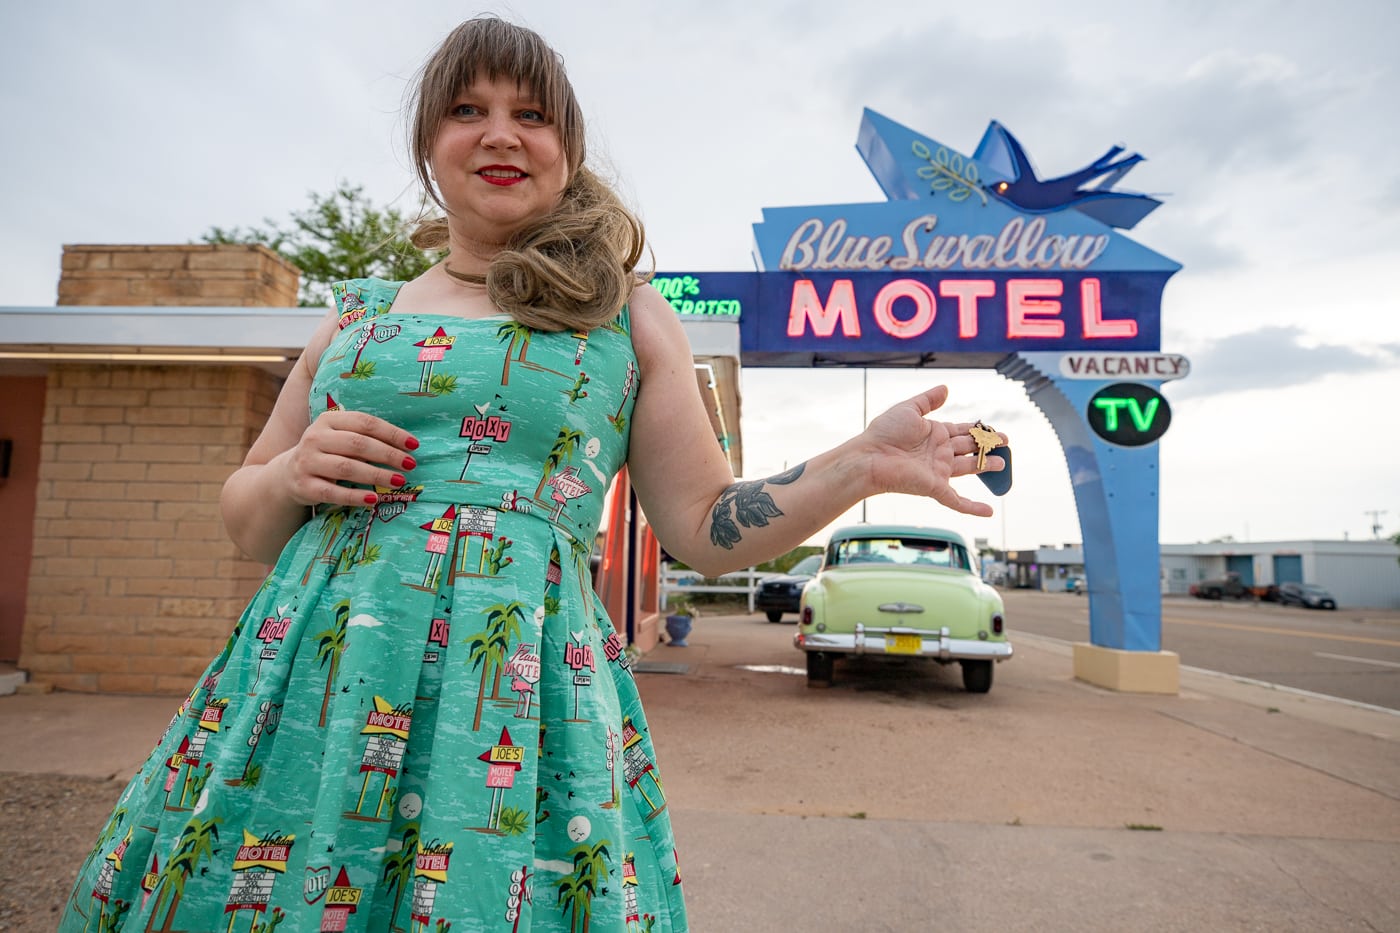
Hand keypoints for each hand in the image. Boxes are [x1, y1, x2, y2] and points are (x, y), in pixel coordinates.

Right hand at [278, 410, 418, 507]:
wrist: (288, 474)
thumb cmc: (327, 453)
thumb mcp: (340, 438)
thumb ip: (365, 437)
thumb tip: (407, 446)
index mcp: (328, 420)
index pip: (365, 423)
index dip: (392, 433)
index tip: (414, 445)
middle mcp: (315, 438)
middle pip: (358, 444)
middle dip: (388, 455)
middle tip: (410, 464)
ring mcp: (307, 462)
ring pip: (347, 468)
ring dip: (376, 475)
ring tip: (398, 481)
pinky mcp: (304, 486)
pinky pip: (333, 493)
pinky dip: (355, 496)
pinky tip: (374, 499)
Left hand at [860, 386, 1006, 516]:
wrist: (869, 457)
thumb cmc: (884, 433)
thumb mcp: (908, 409)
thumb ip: (928, 400)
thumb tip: (946, 388)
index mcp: (934, 434)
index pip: (962, 431)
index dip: (978, 430)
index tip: (993, 430)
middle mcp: (939, 452)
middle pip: (969, 448)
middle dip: (987, 446)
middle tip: (1005, 442)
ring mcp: (938, 471)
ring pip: (969, 469)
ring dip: (986, 467)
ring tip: (1002, 463)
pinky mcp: (935, 487)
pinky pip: (957, 501)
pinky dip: (973, 507)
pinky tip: (989, 511)